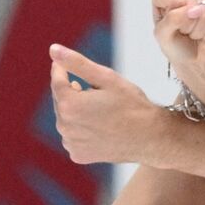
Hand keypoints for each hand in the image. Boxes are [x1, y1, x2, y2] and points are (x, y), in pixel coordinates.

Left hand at [48, 45, 159, 164]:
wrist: (151, 138)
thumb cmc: (132, 105)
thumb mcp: (107, 78)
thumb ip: (77, 63)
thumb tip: (53, 49)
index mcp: (70, 104)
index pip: (57, 80)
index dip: (62, 69)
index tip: (65, 63)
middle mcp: (65, 126)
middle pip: (61, 101)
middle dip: (74, 93)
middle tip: (98, 92)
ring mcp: (70, 143)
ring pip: (67, 119)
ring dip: (77, 111)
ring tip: (102, 111)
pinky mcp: (78, 155)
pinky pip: (73, 136)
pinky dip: (82, 130)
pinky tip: (101, 127)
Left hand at [151, 0, 204, 105]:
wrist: (199, 63)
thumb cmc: (177, 48)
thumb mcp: (164, 36)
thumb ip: (172, 19)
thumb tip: (194, 9)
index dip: (170, 4)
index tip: (176, 19)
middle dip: (186, 22)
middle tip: (186, 33)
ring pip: (203, 6)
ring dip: (200, 27)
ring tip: (197, 35)